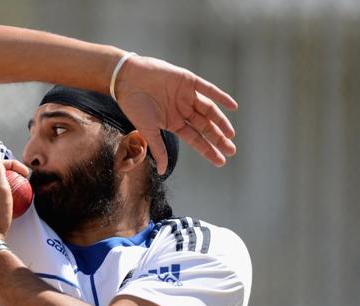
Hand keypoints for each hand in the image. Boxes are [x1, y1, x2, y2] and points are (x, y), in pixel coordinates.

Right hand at [115, 55, 237, 172]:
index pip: (195, 139)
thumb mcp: (147, 130)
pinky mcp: (187, 80)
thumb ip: (159, 149)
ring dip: (220, 121)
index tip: (221, 161)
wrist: (126, 79)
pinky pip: (208, 89)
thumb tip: (162, 172)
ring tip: (230, 134)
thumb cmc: (133, 105)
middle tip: (231, 150)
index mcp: (174, 123)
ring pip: (209, 110)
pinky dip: (220, 96)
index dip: (208, 150)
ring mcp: (186, 95)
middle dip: (218, 138)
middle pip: (205, 126)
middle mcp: (182, 110)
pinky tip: (232, 106)